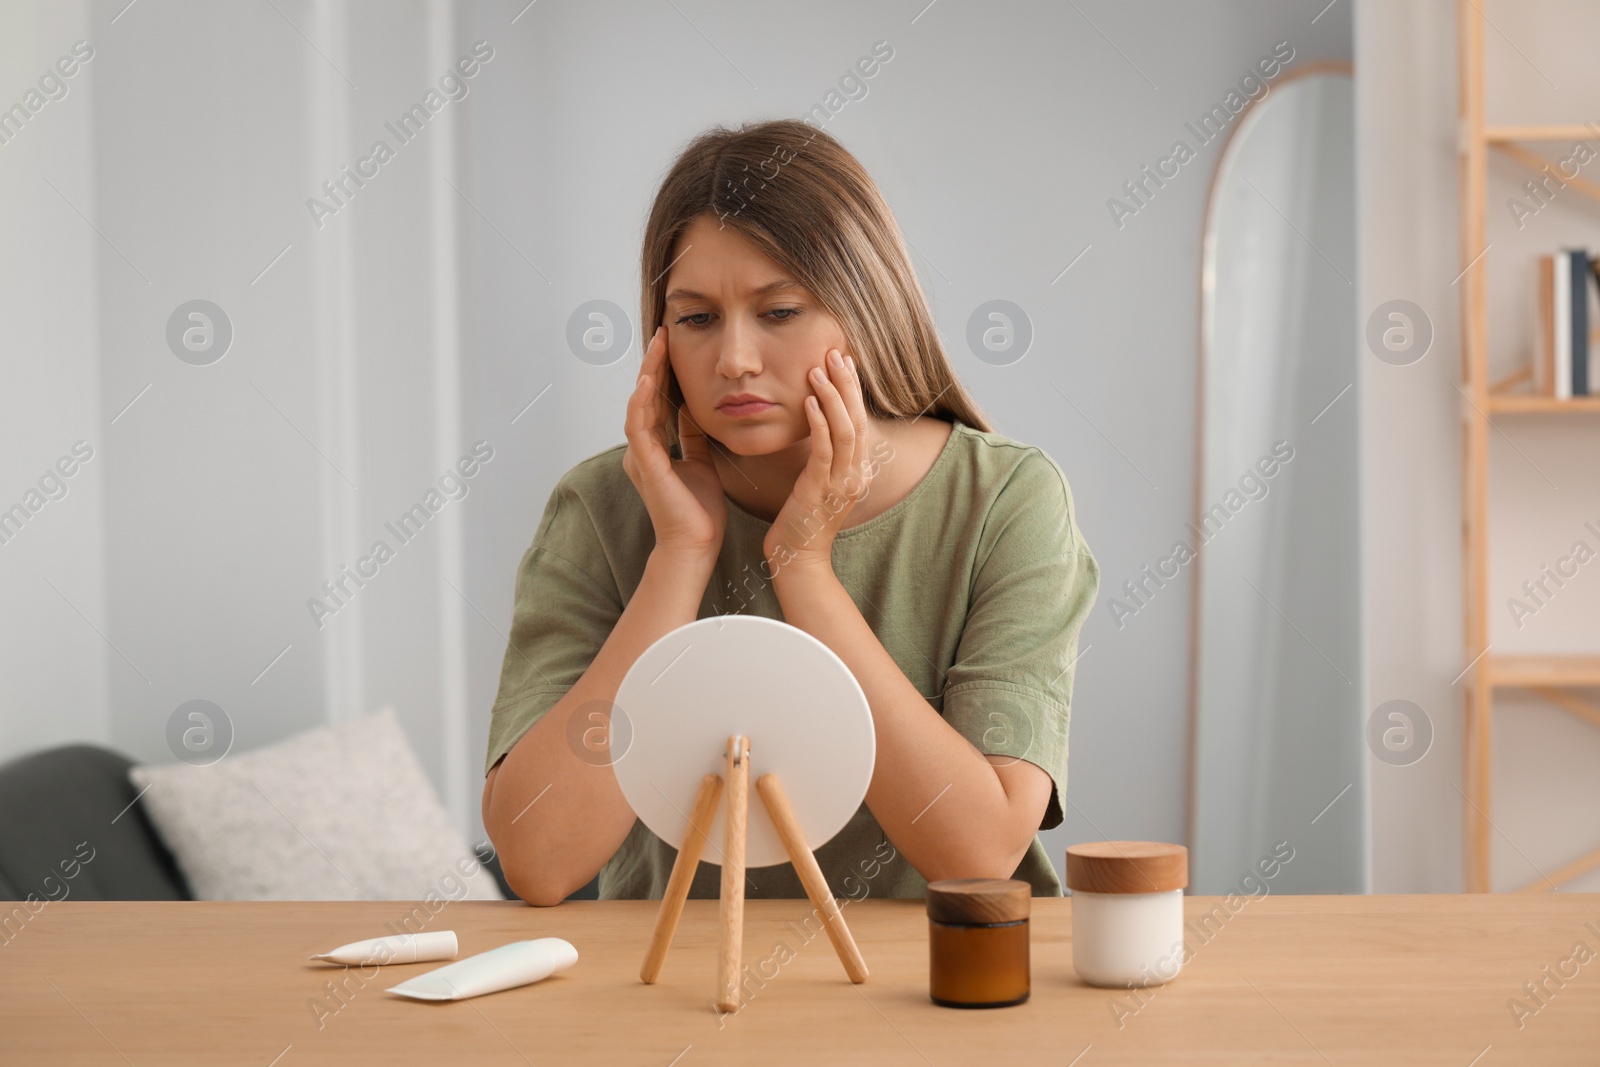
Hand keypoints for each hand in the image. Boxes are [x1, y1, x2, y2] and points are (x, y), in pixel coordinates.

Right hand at [622, 326, 727, 560]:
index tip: (673, 345)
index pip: (656, 401)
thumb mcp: (700, 463)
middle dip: (653, 364)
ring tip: (657, 345)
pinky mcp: (644, 466)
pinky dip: (642, 402)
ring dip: (647, 373)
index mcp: (654, 449)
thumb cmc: (698, 512)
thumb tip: (695, 411)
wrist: (695, 546)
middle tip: (664, 333)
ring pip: (638, 405)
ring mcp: (640, 457)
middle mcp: (642, 450)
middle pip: (645, 396)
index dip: (663, 373)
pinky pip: (638, 428)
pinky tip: (648, 380)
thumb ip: (692, 438)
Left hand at [763, 348, 872, 573]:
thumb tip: (818, 428)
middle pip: (858, 420)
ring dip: (833, 397)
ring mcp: (841, 484)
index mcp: (857, 472)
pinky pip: (823, 450)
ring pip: (845, 431)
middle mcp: (856, 475)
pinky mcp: (820, 490)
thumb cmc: (802, 523)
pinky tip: (810, 401)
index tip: (844, 363)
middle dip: (847, 384)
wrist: (798, 560)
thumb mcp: (819, 484)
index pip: (860, 422)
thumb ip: (824, 458)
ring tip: (818, 369)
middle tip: (835, 353)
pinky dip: (819, 423)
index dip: (854, 391)